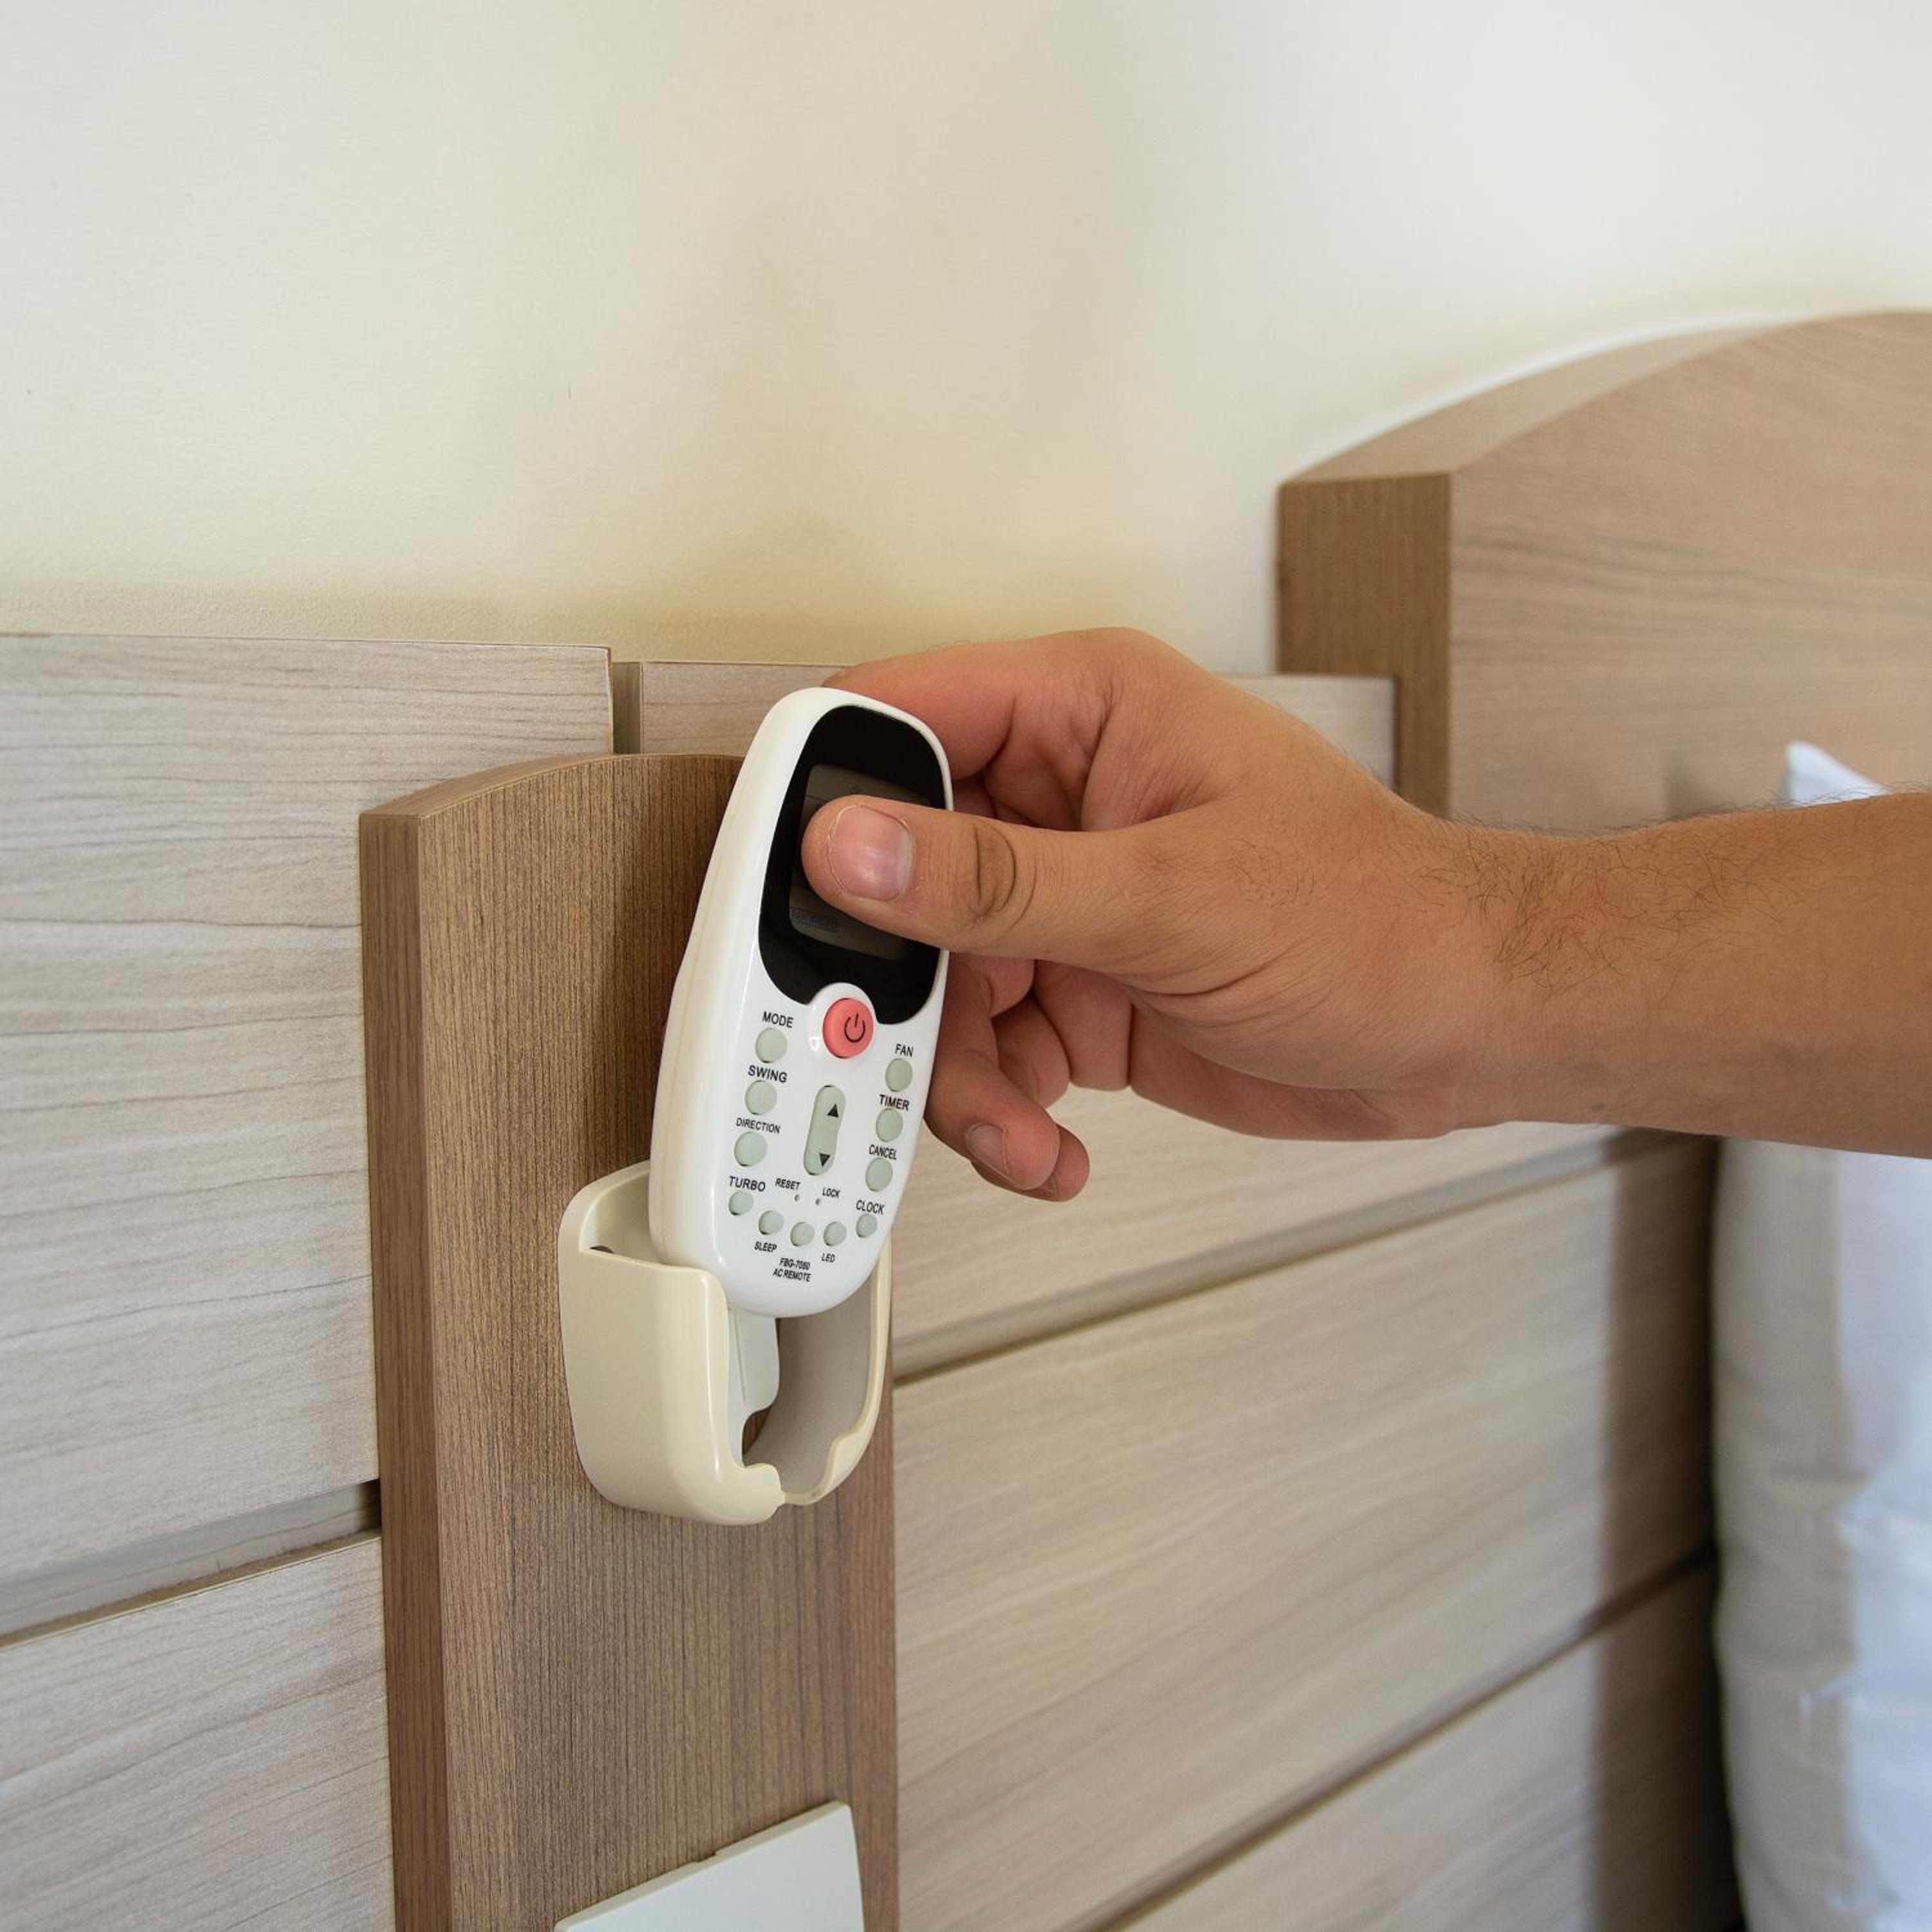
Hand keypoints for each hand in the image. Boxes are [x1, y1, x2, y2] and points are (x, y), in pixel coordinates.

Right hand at [800, 630, 1508, 1198]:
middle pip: (896, 874)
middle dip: (890, 981)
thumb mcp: (1170, 897)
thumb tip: (851, 846)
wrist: (1464, 1029)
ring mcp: (1066, 901)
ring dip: (957, 1075)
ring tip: (1016, 1130)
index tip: (782, 899)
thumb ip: (996, 880)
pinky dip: (1004, 1111)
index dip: (821, 798)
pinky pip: (990, 1050)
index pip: (895, 716)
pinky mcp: (1080, 988)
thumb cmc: (1374, 918)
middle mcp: (1057, 799)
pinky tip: (1051, 1144)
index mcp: (1081, 712)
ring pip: (936, 983)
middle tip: (882, 1053)